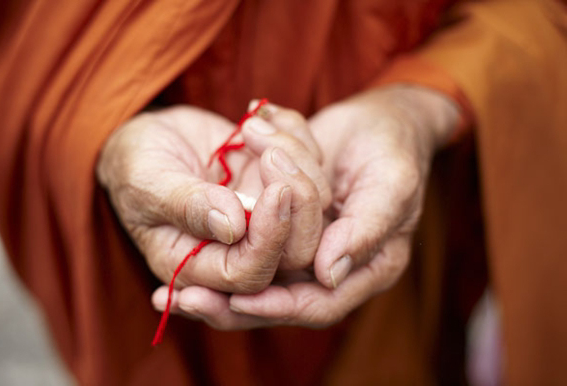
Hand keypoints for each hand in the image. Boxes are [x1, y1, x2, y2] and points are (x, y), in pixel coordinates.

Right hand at [97, 104, 329, 295]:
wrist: (150, 138)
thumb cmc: (135, 164)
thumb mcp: (147, 181)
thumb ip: (186, 206)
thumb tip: (231, 226)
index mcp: (198, 266)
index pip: (250, 275)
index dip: (270, 239)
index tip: (275, 191)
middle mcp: (239, 250)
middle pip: (297, 251)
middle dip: (299, 199)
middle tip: (272, 152)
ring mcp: (263, 218)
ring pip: (314, 207)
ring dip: (295, 157)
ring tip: (252, 125)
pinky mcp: (276, 186)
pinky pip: (312, 168)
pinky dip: (295, 134)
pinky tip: (261, 113)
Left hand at [157, 85, 458, 328]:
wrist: (377, 118)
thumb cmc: (392, 148)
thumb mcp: (390, 184)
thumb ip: (365, 230)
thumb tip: (328, 274)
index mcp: (367, 269)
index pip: (318, 304)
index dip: (277, 307)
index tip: (237, 301)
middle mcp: (332, 266)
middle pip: (278, 297)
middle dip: (232, 293)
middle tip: (182, 296)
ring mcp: (305, 245)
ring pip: (257, 265)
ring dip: (230, 240)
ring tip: (185, 256)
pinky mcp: (283, 223)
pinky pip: (250, 236)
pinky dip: (228, 224)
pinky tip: (189, 239)